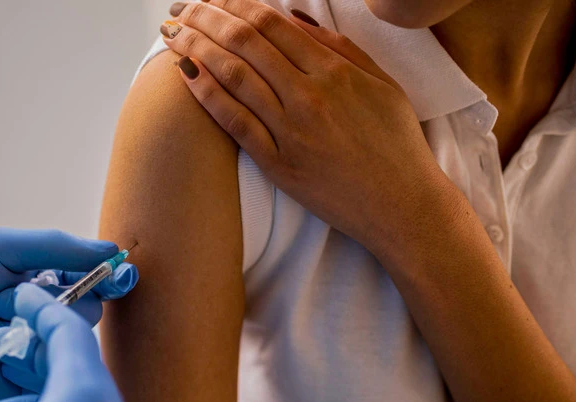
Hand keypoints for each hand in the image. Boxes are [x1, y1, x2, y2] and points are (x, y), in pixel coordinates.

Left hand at [0, 228, 137, 401]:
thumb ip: (54, 246)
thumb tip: (112, 251)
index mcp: (44, 286)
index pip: (93, 281)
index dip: (109, 278)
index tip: (117, 276)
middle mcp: (46, 321)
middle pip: (88, 314)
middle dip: (51, 305)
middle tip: (3, 303)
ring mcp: (38, 355)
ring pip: (69, 346)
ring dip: (29, 334)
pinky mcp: (29, 389)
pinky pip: (52, 377)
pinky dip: (24, 363)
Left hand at [162, 0, 463, 258]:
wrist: (403, 206)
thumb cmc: (396, 146)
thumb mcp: (382, 85)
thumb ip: (340, 49)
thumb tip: (296, 20)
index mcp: (336, 72)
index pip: (273, 24)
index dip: (237, 4)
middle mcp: (309, 96)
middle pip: (245, 43)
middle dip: (207, 18)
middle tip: (182, 8)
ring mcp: (291, 131)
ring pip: (233, 77)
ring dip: (197, 48)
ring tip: (172, 33)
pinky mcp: (278, 164)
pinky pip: (234, 122)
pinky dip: (207, 94)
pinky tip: (186, 74)